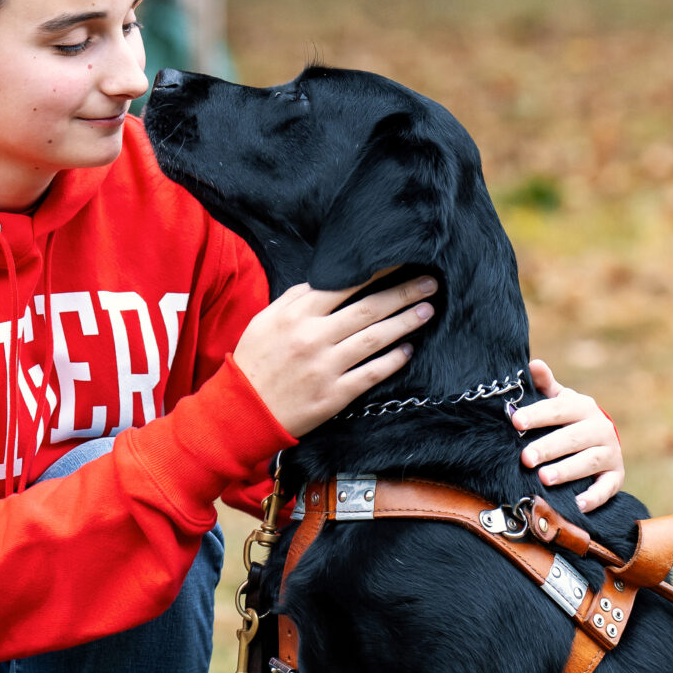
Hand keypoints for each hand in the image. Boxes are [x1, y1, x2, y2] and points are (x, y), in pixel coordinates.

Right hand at [234, 276, 436, 438]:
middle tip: (430, 283)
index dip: (377, 272)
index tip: (401, 261)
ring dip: (405, 323)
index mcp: (296, 315)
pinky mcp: (334, 395)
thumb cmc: (254, 362)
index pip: (344, 285)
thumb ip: (294, 298)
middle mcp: (313, 338)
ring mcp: (326, 367)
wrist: (242, 411)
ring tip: (428, 310)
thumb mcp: (264, 321)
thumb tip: (326, 280)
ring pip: (375, 339)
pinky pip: (371, 374)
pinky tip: (408, 350)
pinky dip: (392, 361)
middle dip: (403, 293)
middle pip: (368, 309)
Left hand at [511, 358, 622, 511]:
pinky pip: (607, 488)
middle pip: (573, 438)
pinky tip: (577, 504)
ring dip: (567, 470)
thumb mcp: (559, 401)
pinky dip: (594, 496)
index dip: (537, 414)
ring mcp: (610, 453)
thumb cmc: (569, 421)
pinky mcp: (615, 476)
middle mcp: (600, 428)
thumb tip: (533, 364)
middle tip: (526, 458)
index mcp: (583, 407)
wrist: (602, 442)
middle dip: (548, 448)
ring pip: (589, 462)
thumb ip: (545, 386)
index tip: (515, 421)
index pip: (559, 409)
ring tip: (544, 478)